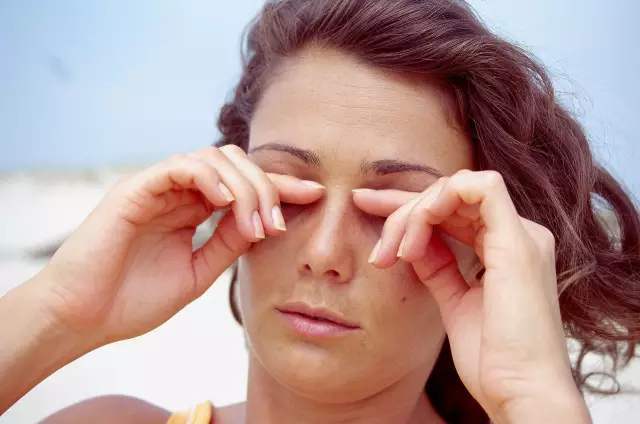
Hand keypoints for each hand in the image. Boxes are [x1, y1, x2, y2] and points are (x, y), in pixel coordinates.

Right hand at [35, 145, 324, 346]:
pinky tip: (226, 203)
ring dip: (245, 188)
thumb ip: (229, 243)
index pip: (244, 184)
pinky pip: (181, 166)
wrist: (84, 318)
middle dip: (268, 188)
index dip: (281, 186)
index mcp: (193, 208)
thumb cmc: (135, 299)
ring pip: (214, 158)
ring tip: (257, 226)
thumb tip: (266, 222)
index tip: (317, 196)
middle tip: (280, 224)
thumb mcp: (198, 271)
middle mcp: (179, 192)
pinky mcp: (136, 189)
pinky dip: (210, 178)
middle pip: (236, 164)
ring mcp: (158, 187)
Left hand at [353, 169, 590, 422]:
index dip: (408, 208)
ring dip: (415, 212)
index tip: (366, 209)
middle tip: (376, 247)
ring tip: (394, 253)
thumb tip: (412, 241)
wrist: (519, 392)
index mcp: (506, 249)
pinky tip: (416, 233)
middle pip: (450, 197)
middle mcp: (517, 235)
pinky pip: (479, 188)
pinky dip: (438, 201)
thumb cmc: (491, 359)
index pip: (452, 210)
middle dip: (402, 210)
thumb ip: (438, 266)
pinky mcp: (519, 240)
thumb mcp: (454, 301)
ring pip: (457, 188)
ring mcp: (521, 235)